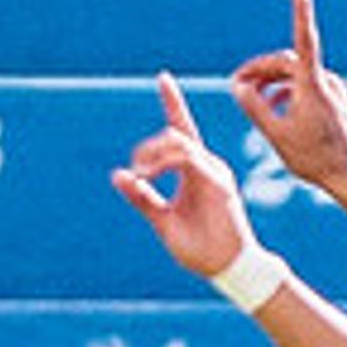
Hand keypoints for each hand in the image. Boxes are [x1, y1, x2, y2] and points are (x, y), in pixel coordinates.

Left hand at [109, 71, 254, 277]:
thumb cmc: (200, 249)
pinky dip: (165, 162)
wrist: (228, 269)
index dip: (173, 102)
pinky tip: (149, 175)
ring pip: (179, 143)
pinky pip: (188, 158)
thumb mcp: (163, 221)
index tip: (163, 77)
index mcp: (196, 170)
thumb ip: (143, 198)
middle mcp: (207, 165)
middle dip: (148, 147)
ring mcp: (214, 172)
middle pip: (175, 134)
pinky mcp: (218, 182)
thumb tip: (118, 175)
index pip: (182, 129)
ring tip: (142, 177)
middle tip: (136, 174)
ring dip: (154, 155)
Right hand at [227, 0, 346, 199]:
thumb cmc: (315, 159)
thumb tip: (238, 86)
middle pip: (286, 61)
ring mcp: (334, 90)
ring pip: (295, 74)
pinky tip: (275, 108)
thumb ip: (253, 107)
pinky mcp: (336, 100)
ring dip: (271, 81)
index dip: (301, 9)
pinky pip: (306, 86)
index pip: (305, 38)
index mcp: (313, 85)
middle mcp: (327, 81)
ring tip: (251, 98)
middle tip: (235, 84)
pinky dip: (287, 91)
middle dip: (259, 68)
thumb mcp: (275, 135)